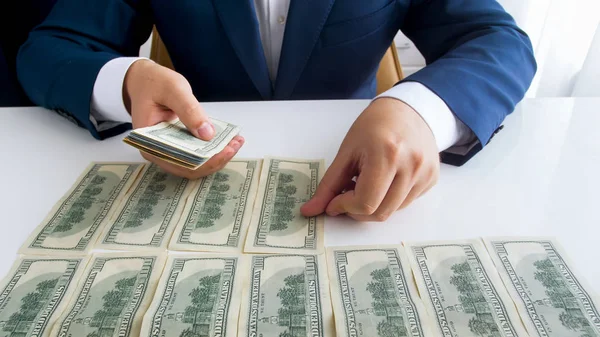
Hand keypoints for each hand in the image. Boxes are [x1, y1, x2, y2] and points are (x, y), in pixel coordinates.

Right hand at [124, 59, 242, 178]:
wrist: (145, 80)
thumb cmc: (154, 83)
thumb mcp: (173, 90)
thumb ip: (189, 110)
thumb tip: (207, 134)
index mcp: (149, 143)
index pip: (179, 161)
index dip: (204, 161)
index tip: (225, 151)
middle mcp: (158, 152)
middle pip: (190, 167)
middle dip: (215, 159)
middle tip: (235, 145)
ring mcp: (168, 151)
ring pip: (196, 164)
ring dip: (217, 156)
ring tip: (235, 142)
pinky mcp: (179, 146)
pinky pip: (197, 154)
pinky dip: (213, 150)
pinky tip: (228, 140)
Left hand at [301, 98, 439, 220]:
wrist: (408, 110)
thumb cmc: (374, 126)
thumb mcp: (347, 151)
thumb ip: (329, 184)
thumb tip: (311, 210)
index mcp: (387, 154)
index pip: (365, 202)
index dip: (344, 207)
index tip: (333, 202)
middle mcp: (411, 166)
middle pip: (380, 213)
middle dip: (357, 211)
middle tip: (346, 196)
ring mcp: (425, 174)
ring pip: (392, 211)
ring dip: (374, 206)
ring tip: (366, 184)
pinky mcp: (432, 179)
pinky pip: (406, 203)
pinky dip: (389, 200)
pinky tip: (384, 180)